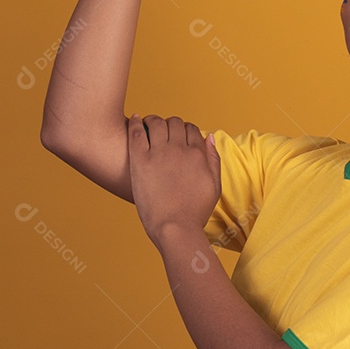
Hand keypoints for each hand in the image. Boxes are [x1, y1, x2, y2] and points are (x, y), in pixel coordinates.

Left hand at [127, 114, 220, 247]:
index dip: (185, 129)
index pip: (192, 129)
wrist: (175, 228)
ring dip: (153, 120)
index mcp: (197, 155)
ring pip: (156, 123)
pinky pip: (136, 133)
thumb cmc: (195, 212)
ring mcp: (159, 154)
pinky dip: (135, 122)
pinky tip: (135, 119)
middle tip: (162, 130)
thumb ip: (213, 159)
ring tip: (147, 124)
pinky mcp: (140, 161)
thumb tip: (209, 136)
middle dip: (170, 124)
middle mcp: (179, 150)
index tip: (179, 135)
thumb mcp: (214, 186)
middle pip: (174, 123)